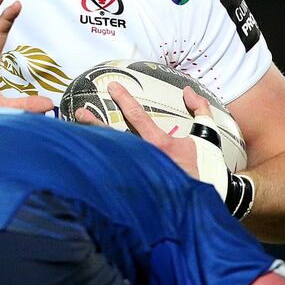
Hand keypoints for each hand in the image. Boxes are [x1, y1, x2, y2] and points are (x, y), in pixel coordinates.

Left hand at [75, 83, 216, 179]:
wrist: (207, 198)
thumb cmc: (206, 165)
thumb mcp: (207, 134)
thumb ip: (200, 109)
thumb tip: (187, 90)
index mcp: (160, 143)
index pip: (137, 116)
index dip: (124, 99)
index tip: (112, 86)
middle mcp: (146, 157)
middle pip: (115, 137)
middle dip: (96, 124)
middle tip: (80, 113)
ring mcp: (140, 172)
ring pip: (113, 154)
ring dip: (95, 144)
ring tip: (77, 134)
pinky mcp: (137, 185)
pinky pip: (116, 172)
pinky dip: (102, 165)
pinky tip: (88, 160)